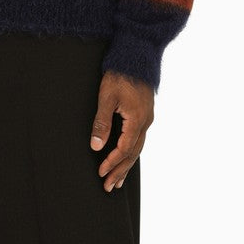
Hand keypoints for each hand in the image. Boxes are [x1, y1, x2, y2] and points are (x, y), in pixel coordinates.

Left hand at [90, 70, 152, 191]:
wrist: (136, 56)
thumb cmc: (120, 75)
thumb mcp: (106, 98)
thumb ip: (101, 123)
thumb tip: (96, 146)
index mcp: (137, 120)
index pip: (124, 149)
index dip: (112, 163)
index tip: (101, 173)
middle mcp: (145, 122)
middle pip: (133, 154)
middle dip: (120, 171)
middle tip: (110, 187)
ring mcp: (147, 118)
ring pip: (138, 148)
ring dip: (127, 165)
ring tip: (118, 181)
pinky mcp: (145, 114)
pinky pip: (139, 139)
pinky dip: (131, 152)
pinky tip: (127, 158)